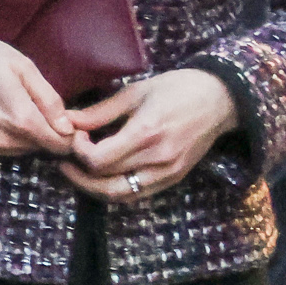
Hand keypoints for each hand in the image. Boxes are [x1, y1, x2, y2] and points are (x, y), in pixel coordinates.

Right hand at [0, 31, 79, 164]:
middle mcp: (3, 141)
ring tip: (2, 108)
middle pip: (38, 147)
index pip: (60, 144)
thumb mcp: (23, 67)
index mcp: (21, 119)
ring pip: (17, 150)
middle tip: (26, 106)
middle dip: (40, 131)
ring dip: (18, 136)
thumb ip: (49, 99)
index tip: (60, 120)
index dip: (65, 133)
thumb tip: (67, 127)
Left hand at [61, 68, 239, 202]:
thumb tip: (68, 121)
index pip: (98, 159)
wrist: (220, 100)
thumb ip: (100, 111)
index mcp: (146, 133)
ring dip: (92, 188)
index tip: (75, 135)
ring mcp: (166, 173)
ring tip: (78, 173)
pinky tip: (103, 178)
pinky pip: (136, 195)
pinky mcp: (172, 180)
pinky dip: (114, 191)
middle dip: (78, 172)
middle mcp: (157, 159)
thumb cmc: (178, 89)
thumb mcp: (136, 92)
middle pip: (104, 181)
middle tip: (65, 159)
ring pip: (118, 196)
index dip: (78, 151)